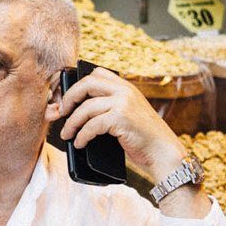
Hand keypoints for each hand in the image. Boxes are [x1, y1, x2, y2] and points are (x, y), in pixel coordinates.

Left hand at [59, 66, 189, 184]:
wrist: (163, 152)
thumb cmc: (143, 138)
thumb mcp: (128, 115)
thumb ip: (110, 107)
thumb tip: (77, 112)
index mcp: (126, 87)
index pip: (96, 73)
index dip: (77, 84)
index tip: (68, 99)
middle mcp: (125, 91)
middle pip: (87, 84)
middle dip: (69, 98)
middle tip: (62, 113)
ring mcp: (123, 103)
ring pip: (86, 107)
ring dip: (72, 122)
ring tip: (66, 134)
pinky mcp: (120, 118)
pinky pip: (92, 125)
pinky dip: (82, 136)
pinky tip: (79, 143)